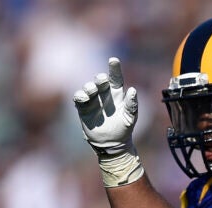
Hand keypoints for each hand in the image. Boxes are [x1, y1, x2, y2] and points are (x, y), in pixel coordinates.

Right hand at [73, 57, 143, 186]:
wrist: (112, 143)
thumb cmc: (124, 128)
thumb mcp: (131, 117)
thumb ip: (132, 104)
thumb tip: (133, 90)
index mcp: (117, 94)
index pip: (115, 78)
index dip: (114, 68)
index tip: (113, 59)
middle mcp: (104, 94)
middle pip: (100, 80)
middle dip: (99, 78)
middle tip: (101, 80)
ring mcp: (93, 100)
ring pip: (88, 87)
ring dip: (89, 87)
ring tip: (92, 91)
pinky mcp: (83, 108)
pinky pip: (79, 97)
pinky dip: (80, 95)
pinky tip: (84, 98)